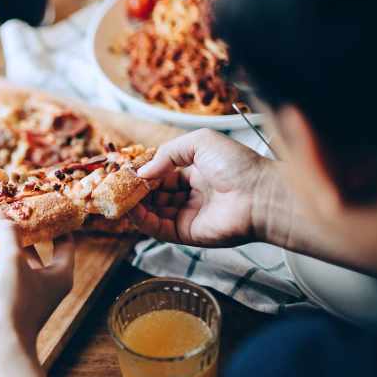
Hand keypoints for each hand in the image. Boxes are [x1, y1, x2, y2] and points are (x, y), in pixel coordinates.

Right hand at [0, 212, 74, 349]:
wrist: (0, 344)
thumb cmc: (15, 301)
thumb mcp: (13, 261)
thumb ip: (8, 234)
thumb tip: (1, 214)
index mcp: (60, 274)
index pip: (66, 242)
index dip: (57, 223)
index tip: (47, 206)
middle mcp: (45, 283)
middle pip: (36, 249)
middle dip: (21, 230)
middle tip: (11, 210)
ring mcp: (23, 292)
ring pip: (13, 261)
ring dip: (1, 244)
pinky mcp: (4, 300)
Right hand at [130, 129, 273, 247]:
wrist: (260, 195)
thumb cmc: (238, 165)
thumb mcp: (200, 142)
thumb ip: (168, 152)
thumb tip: (143, 171)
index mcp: (197, 173)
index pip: (162, 174)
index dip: (144, 172)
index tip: (126, 170)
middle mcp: (191, 195)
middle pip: (154, 194)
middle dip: (135, 189)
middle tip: (116, 185)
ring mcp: (188, 215)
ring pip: (152, 212)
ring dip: (134, 205)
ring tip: (118, 196)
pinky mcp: (186, 233)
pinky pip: (158, 228)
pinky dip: (142, 221)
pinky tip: (131, 210)